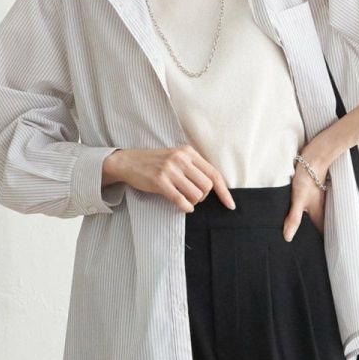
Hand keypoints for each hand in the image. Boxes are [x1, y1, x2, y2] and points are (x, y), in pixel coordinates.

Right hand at [104, 145, 234, 211]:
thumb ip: (193, 167)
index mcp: (188, 152)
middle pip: (207, 187)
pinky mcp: (160, 181)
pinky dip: (185, 207)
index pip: (214, 174)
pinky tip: (182, 206)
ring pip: (196, 194)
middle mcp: (181, 158)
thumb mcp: (176, 158)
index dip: (224, 192)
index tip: (230, 205)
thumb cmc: (155, 163)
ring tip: (184, 199)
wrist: (128, 161)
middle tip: (192, 197)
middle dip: (203, 197)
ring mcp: (170, 169)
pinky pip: (181, 200)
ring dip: (193, 202)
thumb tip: (213, 186)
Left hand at [282, 146, 331, 240]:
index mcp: (318, 215)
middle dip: (306, 236)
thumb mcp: (298, 200)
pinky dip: (299, 214)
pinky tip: (290, 215)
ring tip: (289, 234)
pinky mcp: (309, 194)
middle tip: (294, 248)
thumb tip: (288, 238)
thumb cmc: (308, 178)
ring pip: (309, 218)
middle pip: (313, 227)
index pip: (318, 235)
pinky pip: (304, 208)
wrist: (315, 157)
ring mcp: (314, 202)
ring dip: (302, 225)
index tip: (305, 254)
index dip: (313, 244)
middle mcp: (318, 210)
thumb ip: (294, 219)